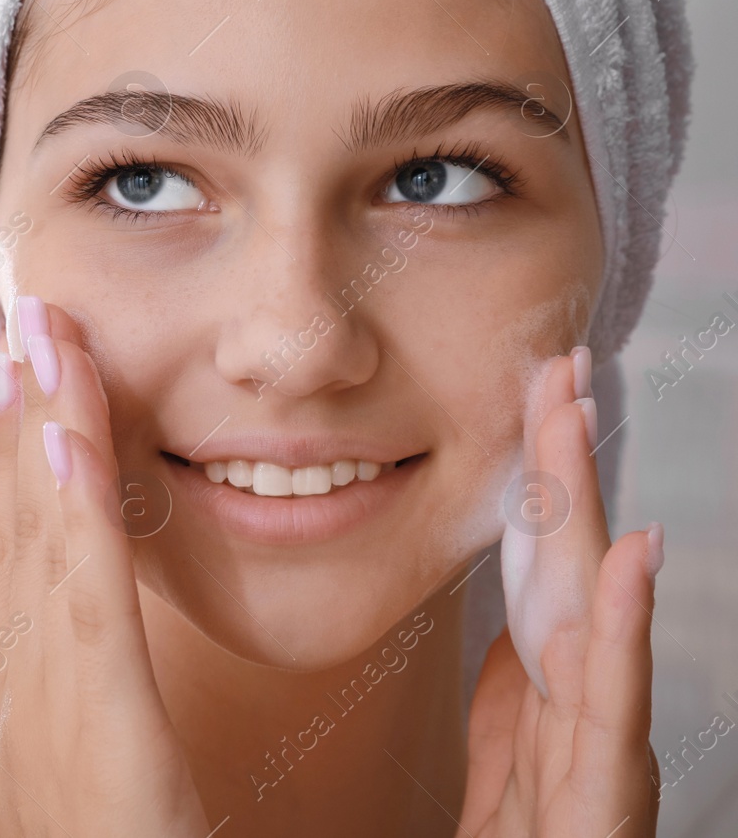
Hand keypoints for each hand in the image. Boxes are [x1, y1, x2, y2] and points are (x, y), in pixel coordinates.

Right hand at [0, 296, 213, 836]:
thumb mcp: (125, 785)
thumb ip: (112, 712)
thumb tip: (110, 648)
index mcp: (38, 713)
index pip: (29, 566)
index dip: (23, 463)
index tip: (31, 375)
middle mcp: (26, 707)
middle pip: (18, 539)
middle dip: (19, 421)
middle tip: (26, 318)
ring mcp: (46, 725)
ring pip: (39, 550)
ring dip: (37, 431)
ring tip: (41, 337)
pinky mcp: (96, 746)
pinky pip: (82, 606)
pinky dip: (67, 513)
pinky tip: (64, 432)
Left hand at [464, 349, 662, 835]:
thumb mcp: (514, 747)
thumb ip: (520, 680)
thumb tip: (517, 611)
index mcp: (560, 681)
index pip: (546, 558)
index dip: (541, 476)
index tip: (535, 391)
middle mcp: (591, 692)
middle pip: (572, 555)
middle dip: (565, 458)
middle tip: (558, 365)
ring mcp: (606, 733)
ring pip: (594, 597)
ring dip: (589, 501)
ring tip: (581, 415)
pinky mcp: (610, 782)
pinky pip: (616, 692)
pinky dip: (628, 618)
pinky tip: (633, 551)